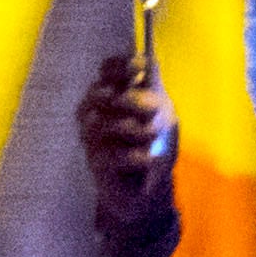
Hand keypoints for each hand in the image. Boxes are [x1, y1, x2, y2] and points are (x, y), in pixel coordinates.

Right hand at [79, 38, 175, 239]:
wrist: (148, 190)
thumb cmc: (154, 146)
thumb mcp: (163, 116)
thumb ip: (154, 92)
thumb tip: (146, 68)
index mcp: (113, 94)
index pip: (107, 70)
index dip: (119, 66)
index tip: (139, 68)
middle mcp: (96, 111)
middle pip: (99, 94)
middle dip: (128, 99)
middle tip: (152, 107)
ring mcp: (92, 138)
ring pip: (100, 124)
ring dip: (132, 128)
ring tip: (154, 134)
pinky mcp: (95, 164)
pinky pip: (109, 155)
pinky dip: (132, 157)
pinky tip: (148, 158)